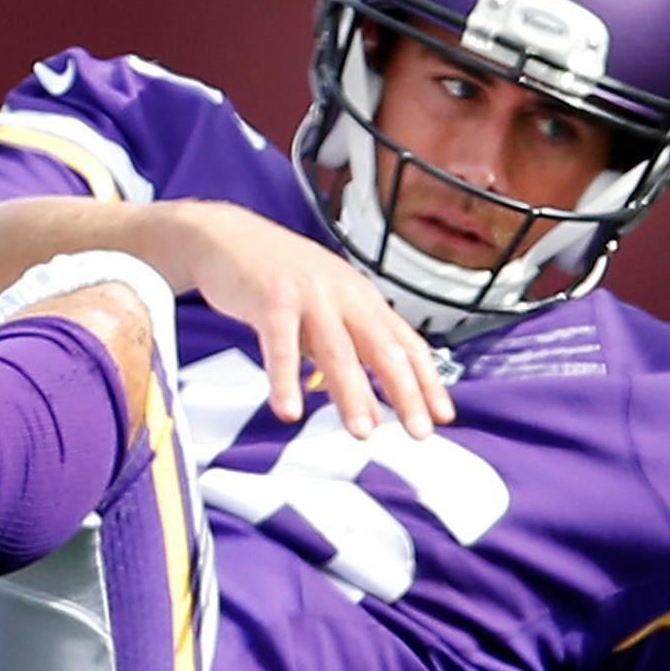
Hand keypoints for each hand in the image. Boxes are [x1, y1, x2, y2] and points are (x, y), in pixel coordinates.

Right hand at [153, 200, 454, 437]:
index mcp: (362, 297)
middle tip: (418, 433)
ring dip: (352, 395)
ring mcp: (308, 296)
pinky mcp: (270, 301)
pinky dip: (285, 381)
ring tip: (362, 433)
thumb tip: (366, 408)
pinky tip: (289, 411)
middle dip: (404, 394)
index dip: (427, 381)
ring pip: (337, 352)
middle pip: (382, 349)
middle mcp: (343, 294)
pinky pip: (280, 347)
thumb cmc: (277, 278)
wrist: (226, 237)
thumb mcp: (322, 308)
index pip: (406, 343)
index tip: (442, 416)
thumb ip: (343, 352)